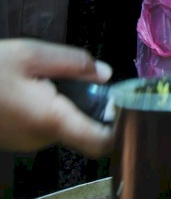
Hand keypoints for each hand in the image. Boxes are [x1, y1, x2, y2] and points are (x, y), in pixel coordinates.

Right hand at [0, 39, 113, 156]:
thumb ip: (73, 62)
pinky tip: (31, 90)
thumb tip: (106, 73)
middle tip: (76, 77)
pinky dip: (47, 108)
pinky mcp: (15, 140)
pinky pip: (44, 125)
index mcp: (51, 119)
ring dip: (65, 103)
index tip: (127, 105)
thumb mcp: (30, 55)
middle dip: (88, 102)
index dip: (120, 127)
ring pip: (64, 124)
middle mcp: (41, 139)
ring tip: (46, 79)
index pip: (101, 141)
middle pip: (84, 127)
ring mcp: (26, 143)